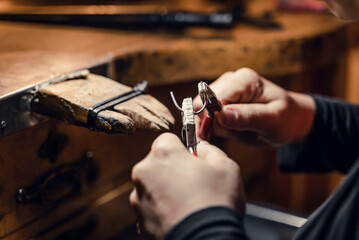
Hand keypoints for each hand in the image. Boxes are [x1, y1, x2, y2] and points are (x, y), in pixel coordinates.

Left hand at [129, 133, 244, 239]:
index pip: (168, 139)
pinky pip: (152, 207)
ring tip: (189, 203)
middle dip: (173, 169)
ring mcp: (139, 198)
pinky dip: (162, 209)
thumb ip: (210, 150)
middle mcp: (144, 173)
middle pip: (158, 163)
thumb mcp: (225, 167)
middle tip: (194, 183)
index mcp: (163, 154)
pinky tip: (181, 215)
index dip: (183, 149)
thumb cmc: (216, 203)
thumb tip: (202, 147)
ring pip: (153, 186)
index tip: (193, 159)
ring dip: (166, 190)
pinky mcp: (139, 221)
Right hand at [194, 68, 314, 146]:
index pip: (213, 97)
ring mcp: (224, 88)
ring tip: (236, 131)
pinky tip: (230, 130)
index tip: (217, 134)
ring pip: (202, 110)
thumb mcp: (273, 122)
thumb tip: (220, 115)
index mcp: (245, 81)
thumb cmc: (286, 119)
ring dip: (214, 126)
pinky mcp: (221, 99)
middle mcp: (231, 80)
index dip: (210, 117)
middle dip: (211, 123)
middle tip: (230, 135)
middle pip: (202, 102)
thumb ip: (248, 118)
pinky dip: (215, 126)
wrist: (291, 119)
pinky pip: (207, 115)